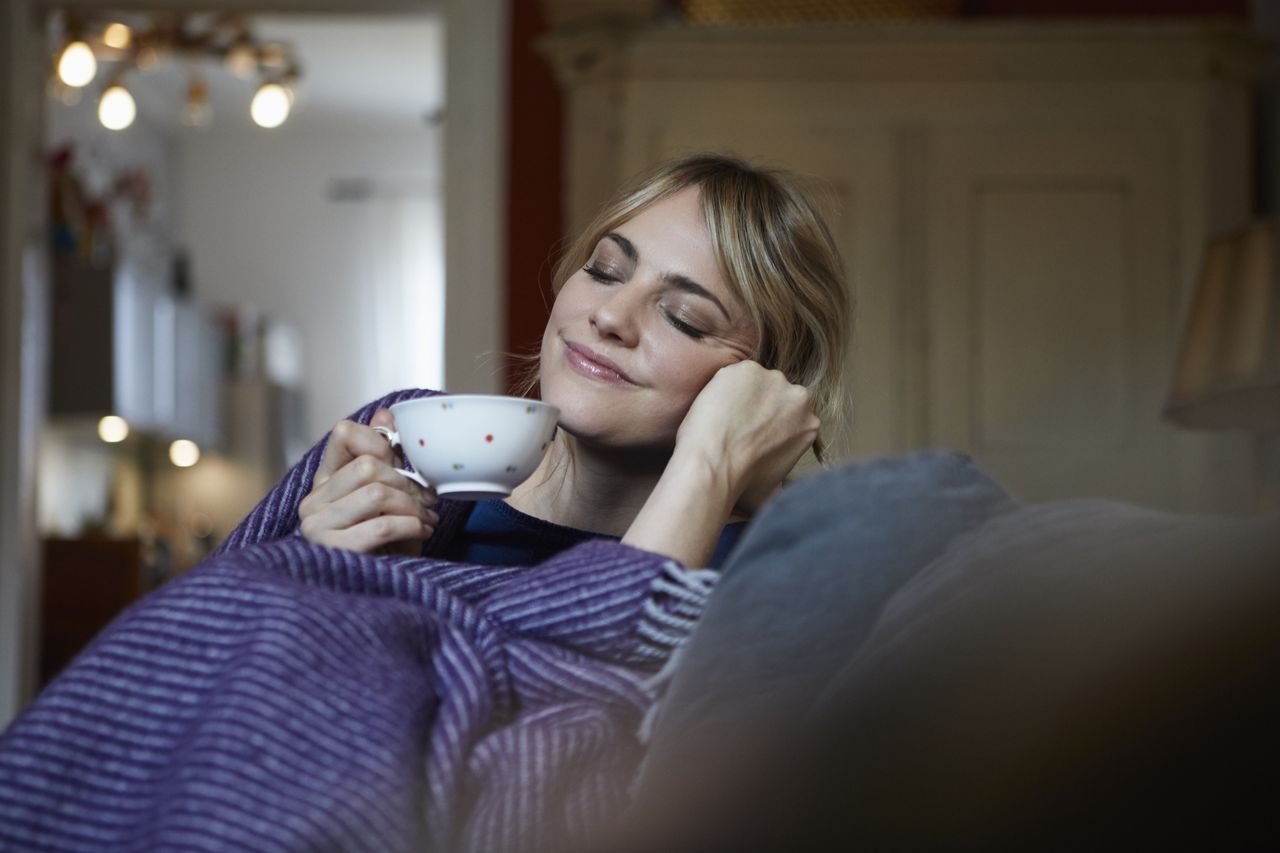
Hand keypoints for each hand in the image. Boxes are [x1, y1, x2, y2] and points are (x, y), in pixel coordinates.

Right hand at [298, 408, 438, 554]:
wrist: (381, 592)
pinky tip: (421, 533)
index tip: (404, 464)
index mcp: (325, 482)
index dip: (380, 440)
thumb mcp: (390, 498)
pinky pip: (381, 525)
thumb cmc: (386, 546)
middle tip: (429, 502)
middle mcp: (313, 502)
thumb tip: (386, 413)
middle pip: (368, 465)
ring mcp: (317, 527)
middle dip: (409, 483)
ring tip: (427, 520)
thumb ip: (386, 458)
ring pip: (376, 492)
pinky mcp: (331, 550)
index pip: (344, 433)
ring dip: (413, 507)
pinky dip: (410, 526)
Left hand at [675, 361, 818, 514]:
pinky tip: (715, 407)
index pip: (792, 413)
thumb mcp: (777, 489)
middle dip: (761, 405)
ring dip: (742, 393)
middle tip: (737, 423)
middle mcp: (799, 398)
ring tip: (722, 416)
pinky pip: (734, 374)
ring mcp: (773, 380)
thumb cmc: (741, 484)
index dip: (771, 421)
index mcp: (810, 424)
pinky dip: (723, 385)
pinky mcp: (747, 369)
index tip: (754, 431)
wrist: (714, 466)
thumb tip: (781, 498)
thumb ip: (786, 481)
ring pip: (756, 381)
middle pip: (778, 393)